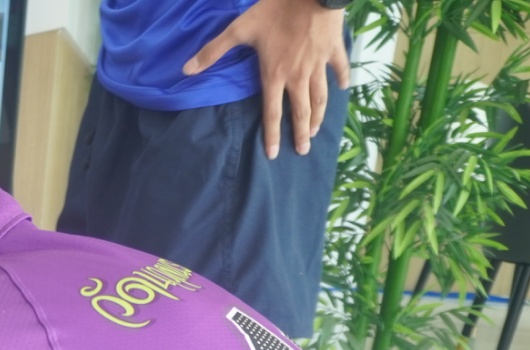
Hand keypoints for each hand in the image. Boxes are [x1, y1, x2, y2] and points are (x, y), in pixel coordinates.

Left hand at [183, 0, 348, 158]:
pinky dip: (342, 79)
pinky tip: (343, 88)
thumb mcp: (239, 29)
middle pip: (300, 111)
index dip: (272, 135)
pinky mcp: (333, 50)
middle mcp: (298, 76)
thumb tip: (185, 70)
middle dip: (301, 133)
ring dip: (318, 115)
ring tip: (317, 130)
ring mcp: (318, 64)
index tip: (273, 154)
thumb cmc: (274, 10)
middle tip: (302, 151)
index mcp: (275, 74)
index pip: (272, 112)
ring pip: (320, 97)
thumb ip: (213, 51)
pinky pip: (339, 69)